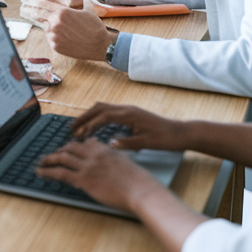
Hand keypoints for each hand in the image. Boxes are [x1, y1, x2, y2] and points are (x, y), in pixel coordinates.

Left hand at [24, 0, 114, 60]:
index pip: (41, 3)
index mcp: (61, 12)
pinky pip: (50, 37)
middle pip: (37, 14)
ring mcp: (53, 36)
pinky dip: (53, 33)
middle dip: (30, 9)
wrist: (100, 45)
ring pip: (45, 26)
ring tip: (60, 24)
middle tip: (24, 6)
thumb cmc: (94, 25)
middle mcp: (54, 24)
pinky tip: (64, 34)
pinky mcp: (55, 46)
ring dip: (48, 23)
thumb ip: (71, 0)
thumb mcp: (84, 7)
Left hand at [36, 139, 162, 212]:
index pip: (86, 143)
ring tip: (40, 163)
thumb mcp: (127, 164)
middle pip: (70, 148)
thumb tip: (112, 164)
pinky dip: (47, 172)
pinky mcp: (83, 179)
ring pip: (61, 158)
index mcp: (106, 149)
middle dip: (59, 151)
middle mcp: (94, 154)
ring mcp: (88, 166)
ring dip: (48, 159)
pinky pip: (60, 173)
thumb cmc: (140, 182)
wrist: (141, 191)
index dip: (75, 146)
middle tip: (51, 156)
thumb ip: (115, 160)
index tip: (70, 149)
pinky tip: (40, 172)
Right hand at [70, 103, 191, 151]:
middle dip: (84, 117)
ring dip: (90, 116)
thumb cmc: (166, 139)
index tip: (79, 135)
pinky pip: (109, 113)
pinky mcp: (131, 114)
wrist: (180, 132)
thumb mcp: (147, 143)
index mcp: (129, 115)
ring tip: (79, 128)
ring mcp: (129, 110)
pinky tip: (95, 128)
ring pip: (103, 108)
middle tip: (72, 129)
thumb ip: (127, 143)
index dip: (89, 125)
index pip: (103, 116)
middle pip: (99, 108)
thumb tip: (110, 144)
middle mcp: (127, 109)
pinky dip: (98, 118)